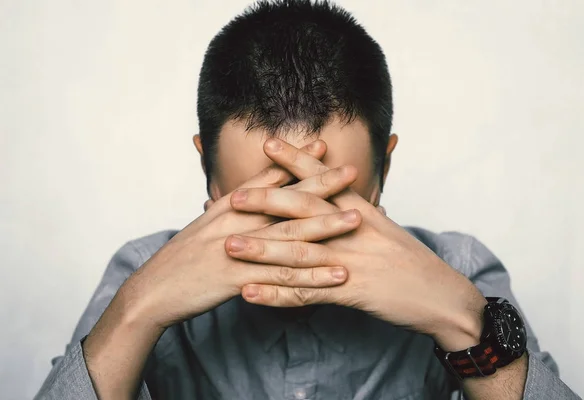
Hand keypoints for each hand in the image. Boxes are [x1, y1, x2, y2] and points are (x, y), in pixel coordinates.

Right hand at [121, 141, 361, 329]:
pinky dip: (313, 277)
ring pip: (290, 236)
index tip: (324, 147)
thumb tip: (257, 188)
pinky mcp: (239, 280)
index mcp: (229, 208)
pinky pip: (283, 279)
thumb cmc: (184, 257)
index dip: (297, 162)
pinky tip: (337, 275)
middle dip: (322, 185)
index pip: (268, 178)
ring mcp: (239, 250)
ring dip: (325, 227)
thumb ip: (236, 205)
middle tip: (352, 171)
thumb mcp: (208, 223)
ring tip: (356, 220)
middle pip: (286, 201)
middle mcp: (236, 223)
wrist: (154, 290)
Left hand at [227, 138, 486, 350]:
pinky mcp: (352, 292)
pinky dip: (276, 295)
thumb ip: (354, 214)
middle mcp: (353, 230)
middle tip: (231, 196)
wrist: (443, 296)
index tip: (267, 143)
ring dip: (260, 250)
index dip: (294, 160)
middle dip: (265, 202)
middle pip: (303, 211)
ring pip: (298, 253)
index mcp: (361, 211)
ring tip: (228, 246)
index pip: (322, 179)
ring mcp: (351, 261)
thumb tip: (332, 202)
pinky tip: (250, 295)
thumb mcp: (384, 229)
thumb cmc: (412, 263)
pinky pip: (306, 294)